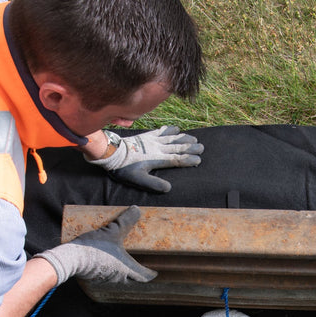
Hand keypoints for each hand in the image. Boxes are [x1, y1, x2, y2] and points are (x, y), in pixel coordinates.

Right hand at [34, 206, 156, 284]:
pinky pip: (107, 277)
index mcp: (127, 269)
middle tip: (139, 264)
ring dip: (123, 272)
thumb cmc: (94, 247)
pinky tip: (106, 263)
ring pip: (119, 278)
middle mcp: (119, 278)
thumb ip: (126, 221)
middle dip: (137, 273)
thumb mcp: (112, 231)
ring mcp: (106, 280)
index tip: (155, 271)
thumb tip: (137, 209)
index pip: (145, 277)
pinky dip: (110, 271)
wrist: (71, 258)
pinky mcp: (94, 278)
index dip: (151, 274)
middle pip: (133, 279)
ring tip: (123, 262)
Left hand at [87, 125, 203, 192]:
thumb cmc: (125, 168)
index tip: (198, 160)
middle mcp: (158, 148)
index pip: (177, 159)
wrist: (113, 153)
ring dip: (184, 138)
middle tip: (202, 147)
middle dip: (191, 147)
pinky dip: (170, 130)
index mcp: (158, 159)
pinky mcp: (147, 136)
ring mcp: (153, 140)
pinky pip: (162, 131)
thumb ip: (154, 183)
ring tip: (194, 138)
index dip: (188, 159)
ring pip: (172, 138)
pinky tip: (176, 128)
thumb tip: (168, 188)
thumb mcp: (139, 179)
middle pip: (178, 147)